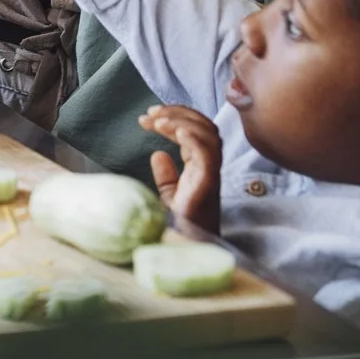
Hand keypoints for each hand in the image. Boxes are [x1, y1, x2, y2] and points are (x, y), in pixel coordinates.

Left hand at [142, 104, 222, 235]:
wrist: (188, 245)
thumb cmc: (183, 223)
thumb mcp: (171, 196)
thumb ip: (166, 176)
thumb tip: (157, 154)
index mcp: (201, 163)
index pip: (194, 129)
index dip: (174, 116)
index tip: (149, 115)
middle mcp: (209, 164)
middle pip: (203, 125)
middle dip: (177, 113)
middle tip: (150, 114)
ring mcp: (211, 172)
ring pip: (207, 134)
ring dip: (182, 122)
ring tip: (158, 122)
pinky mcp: (209, 182)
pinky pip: (208, 154)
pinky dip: (193, 138)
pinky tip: (175, 132)